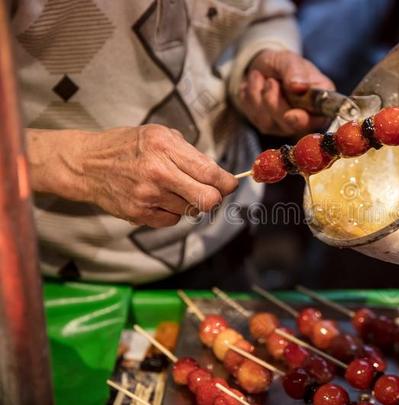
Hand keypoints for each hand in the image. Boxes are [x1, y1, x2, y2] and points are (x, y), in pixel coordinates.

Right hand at [27, 125, 237, 227]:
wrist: (86, 164)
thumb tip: (220, 177)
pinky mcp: (138, 214)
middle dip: (215, 198)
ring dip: (190, 202)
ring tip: (174, 188)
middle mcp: (157, 172)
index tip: (231, 184)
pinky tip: (159, 198)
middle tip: (211, 192)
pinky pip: (172, 220)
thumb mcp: (160, 135)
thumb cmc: (128, 146)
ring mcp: (147, 196)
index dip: (227, 183)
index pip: (210, 173)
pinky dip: (172, 211)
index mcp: (165, 147)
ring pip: (191, 210)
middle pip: (208, 200)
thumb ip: (190, 154)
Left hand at [240, 49, 334, 135]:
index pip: (318, 119)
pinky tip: (255, 87)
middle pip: (290, 124)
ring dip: (259, 94)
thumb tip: (298, 86)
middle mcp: (306, 118)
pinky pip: (254, 116)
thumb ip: (295, 71)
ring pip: (269, 121)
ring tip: (262, 78)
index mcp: (320, 101)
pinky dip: (251, 96)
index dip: (303, 120)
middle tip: (271, 81)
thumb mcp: (289, 60)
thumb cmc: (283, 64)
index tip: (289, 115)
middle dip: (275, 102)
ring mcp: (286, 125)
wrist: (262, 66)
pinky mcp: (267, 127)